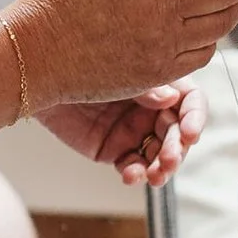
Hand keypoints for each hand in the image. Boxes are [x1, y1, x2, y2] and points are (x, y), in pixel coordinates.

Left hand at [40, 84, 208, 187]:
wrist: (42, 75)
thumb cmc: (81, 62)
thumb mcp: (119, 70)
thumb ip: (146, 87)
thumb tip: (173, 99)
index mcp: (161, 84)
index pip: (190, 102)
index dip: (195, 118)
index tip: (190, 132)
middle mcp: (152, 109)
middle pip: (177, 134)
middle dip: (176, 149)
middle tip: (169, 160)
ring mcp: (134, 132)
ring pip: (159, 156)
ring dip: (162, 168)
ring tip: (156, 175)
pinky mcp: (115, 150)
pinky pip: (133, 167)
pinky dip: (136, 173)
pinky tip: (131, 175)